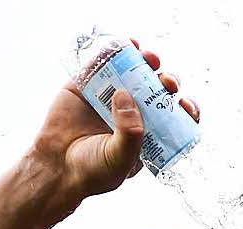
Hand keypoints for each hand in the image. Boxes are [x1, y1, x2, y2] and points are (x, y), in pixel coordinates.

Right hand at [29, 40, 199, 202]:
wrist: (56, 166)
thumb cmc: (93, 170)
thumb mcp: (120, 158)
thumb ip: (129, 133)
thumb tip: (127, 96)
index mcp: (149, 134)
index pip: (175, 118)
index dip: (185, 109)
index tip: (186, 104)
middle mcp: (134, 112)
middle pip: (158, 91)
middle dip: (168, 82)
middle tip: (168, 81)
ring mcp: (112, 96)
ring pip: (135, 72)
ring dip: (147, 61)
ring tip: (149, 57)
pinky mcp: (88, 84)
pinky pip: (104, 62)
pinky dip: (116, 50)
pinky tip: (126, 44)